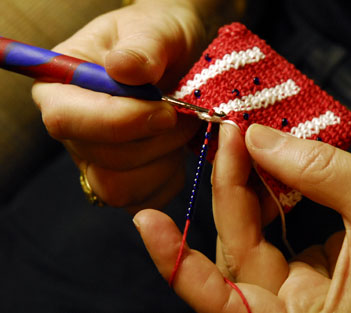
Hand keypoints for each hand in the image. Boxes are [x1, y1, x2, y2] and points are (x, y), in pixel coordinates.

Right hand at [32, 0, 241, 211]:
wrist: (178, 57)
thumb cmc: (158, 37)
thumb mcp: (152, 29)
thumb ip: (140, 49)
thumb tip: (122, 68)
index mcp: (61, 88)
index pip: (67, 119)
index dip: (120, 121)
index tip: (166, 110)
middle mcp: (74, 131)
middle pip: (101, 161)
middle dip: (156, 141)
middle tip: (186, 114)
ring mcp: (96, 161)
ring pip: (120, 189)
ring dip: (165, 161)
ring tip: (183, 129)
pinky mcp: (124, 180)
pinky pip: (145, 199)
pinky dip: (170, 178)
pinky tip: (179, 150)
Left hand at [134, 123, 350, 311]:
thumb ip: (318, 170)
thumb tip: (257, 139)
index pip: (225, 304)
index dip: (180, 265)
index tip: (149, 221)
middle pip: (237, 254)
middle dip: (228, 193)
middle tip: (226, 139)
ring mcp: (301, 293)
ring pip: (250, 239)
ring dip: (243, 189)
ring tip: (240, 142)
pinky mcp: (306, 270)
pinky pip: (270, 232)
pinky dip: (265, 194)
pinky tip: (264, 162)